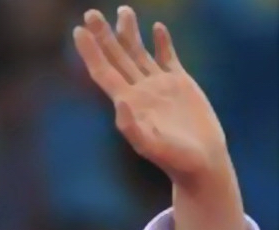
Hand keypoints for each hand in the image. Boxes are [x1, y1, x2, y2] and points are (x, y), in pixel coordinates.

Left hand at [74, 6, 228, 185]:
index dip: (90, 52)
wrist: (200, 163)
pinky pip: (167, 57)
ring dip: (129, 32)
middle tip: (90, 12)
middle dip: (103, 35)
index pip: (103, 71)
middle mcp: (139, 91)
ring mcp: (159, 86)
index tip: (78, 31)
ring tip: (122, 10)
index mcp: (128, 103)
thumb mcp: (151, 146)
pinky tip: (156, 28)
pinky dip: (162, 42)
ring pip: (139, 53)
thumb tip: (120, 102)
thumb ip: (132, 127)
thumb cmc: (174, 159)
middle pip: (116, 57)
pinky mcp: (180, 84)